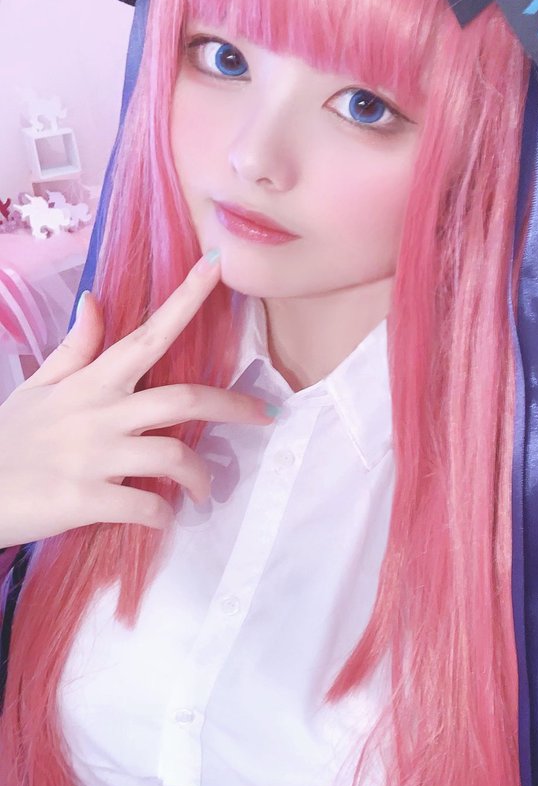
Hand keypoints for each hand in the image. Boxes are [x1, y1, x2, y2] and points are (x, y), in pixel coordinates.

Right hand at [0, 252, 275, 546]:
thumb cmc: (7, 439)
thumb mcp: (38, 387)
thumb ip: (75, 348)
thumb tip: (95, 298)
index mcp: (92, 382)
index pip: (147, 333)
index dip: (186, 299)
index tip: (219, 267)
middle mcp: (100, 413)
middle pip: (184, 400)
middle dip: (234, 407)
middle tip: (264, 418)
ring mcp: (94, 457)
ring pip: (173, 458)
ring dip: (200, 478)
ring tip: (202, 491)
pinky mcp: (85, 499)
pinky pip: (146, 507)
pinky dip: (164, 516)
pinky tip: (163, 518)